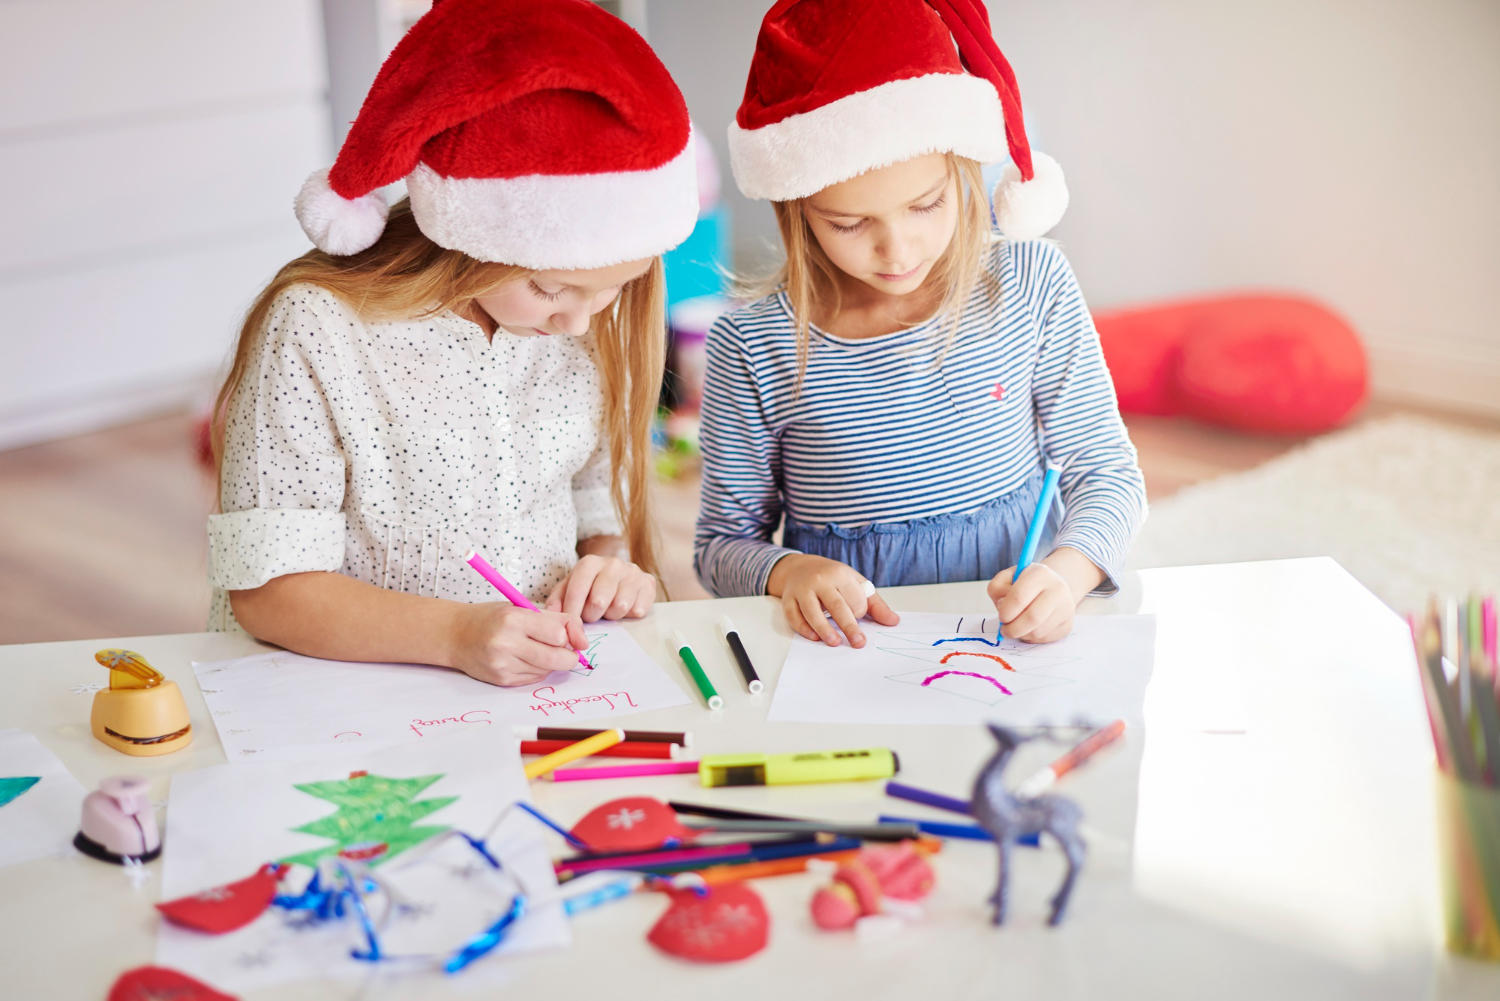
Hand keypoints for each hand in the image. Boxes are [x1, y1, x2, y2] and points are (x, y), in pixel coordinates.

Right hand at [450, 602, 587, 685]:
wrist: (455, 635)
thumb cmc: (492, 618)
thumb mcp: (520, 607)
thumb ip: (554, 619)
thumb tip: (583, 641)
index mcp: (514, 618)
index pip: (558, 633)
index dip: (568, 635)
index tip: (567, 635)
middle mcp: (507, 643)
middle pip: (557, 658)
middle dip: (569, 656)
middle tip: (566, 650)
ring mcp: (503, 664)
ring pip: (547, 670)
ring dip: (552, 663)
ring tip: (539, 650)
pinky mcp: (501, 680)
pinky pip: (534, 679)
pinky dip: (537, 670)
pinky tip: (526, 659)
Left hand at [544, 554, 655, 621]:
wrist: (618, 576)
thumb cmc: (589, 586)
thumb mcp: (569, 589)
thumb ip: (557, 601)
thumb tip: (550, 615)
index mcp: (589, 562)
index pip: (577, 591)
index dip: (572, 614)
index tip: (570, 629)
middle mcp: (613, 563)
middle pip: (599, 602)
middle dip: (592, 615)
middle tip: (592, 614)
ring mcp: (633, 572)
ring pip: (620, 607)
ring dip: (612, 615)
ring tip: (609, 608)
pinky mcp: (648, 583)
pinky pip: (638, 610)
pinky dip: (629, 615)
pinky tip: (625, 607)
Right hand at [766, 554, 898, 647]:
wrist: (799, 567)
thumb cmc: (831, 577)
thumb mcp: (855, 583)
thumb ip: (875, 604)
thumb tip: (893, 622)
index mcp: (839, 574)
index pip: (853, 598)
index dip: (859, 612)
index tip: (859, 618)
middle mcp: (820, 580)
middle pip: (836, 606)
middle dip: (849, 627)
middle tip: (858, 643)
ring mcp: (802, 589)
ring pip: (812, 612)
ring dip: (824, 629)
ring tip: (835, 642)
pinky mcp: (788, 599)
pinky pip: (794, 616)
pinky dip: (803, 628)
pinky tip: (814, 637)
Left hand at [987, 562, 1075, 643]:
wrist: (1050, 587)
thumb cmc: (1024, 584)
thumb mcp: (1006, 578)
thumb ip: (997, 589)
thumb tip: (1002, 608)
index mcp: (1040, 573)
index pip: (1019, 597)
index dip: (1005, 612)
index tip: (1001, 617)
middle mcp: (1057, 589)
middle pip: (1032, 618)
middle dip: (1013, 629)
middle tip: (1005, 630)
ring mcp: (1065, 608)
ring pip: (1037, 632)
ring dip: (1021, 634)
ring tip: (1017, 625)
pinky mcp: (1067, 624)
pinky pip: (1044, 639)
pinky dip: (1031, 638)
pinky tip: (1029, 627)